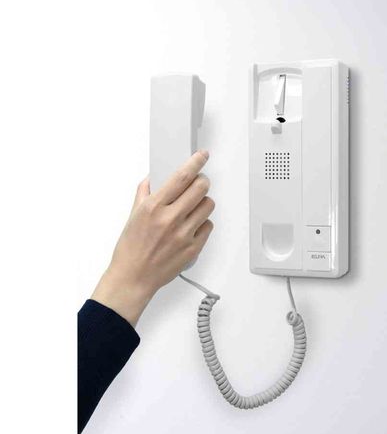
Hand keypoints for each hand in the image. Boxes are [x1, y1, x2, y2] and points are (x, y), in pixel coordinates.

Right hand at [92, 150, 214, 325]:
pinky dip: (203, 223)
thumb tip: (153, 179)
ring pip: (208, 206)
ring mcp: (183, 234)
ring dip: (203, 202)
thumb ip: (144, 194)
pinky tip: (191, 226)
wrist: (133, 277)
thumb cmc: (130, 249)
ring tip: (193, 208)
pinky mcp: (193, 248)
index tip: (202, 156)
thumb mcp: (133, 216)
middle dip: (202, 182)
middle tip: (198, 184)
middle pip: (201, 188)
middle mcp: (170, 219)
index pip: (181, 177)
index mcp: (153, 207)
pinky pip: (208, 226)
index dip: (195, 162)